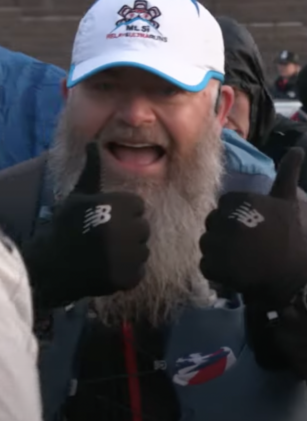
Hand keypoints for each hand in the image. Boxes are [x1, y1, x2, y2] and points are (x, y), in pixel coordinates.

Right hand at [23, 142, 148, 307]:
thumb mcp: (80, 194)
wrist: (51, 264)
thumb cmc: (67, 225)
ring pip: (143, 250)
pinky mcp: (126, 277)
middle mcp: (124, 229)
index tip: (103, 219)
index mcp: (116, 205)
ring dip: (128, 253)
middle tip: (102, 237)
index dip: (122, 213)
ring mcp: (125, 255)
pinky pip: (139, 271)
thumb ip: (94, 170)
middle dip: (126, 232)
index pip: (138, 207)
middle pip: (143, 228)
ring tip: (103, 252)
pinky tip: (106, 267)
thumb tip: (94, 143)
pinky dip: (126, 272)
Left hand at [199, 148, 306, 308]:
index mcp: (242, 200)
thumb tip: (298, 148)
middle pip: (213, 223)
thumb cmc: (289, 235)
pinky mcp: (214, 266)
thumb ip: (288, 174)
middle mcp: (228, 220)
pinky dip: (217, 270)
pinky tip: (235, 270)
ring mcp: (219, 244)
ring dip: (220, 252)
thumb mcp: (288, 201)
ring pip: (207, 243)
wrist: (291, 274)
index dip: (237, 217)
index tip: (253, 228)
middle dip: (226, 233)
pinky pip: (205, 264)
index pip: (225, 205)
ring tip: (240, 258)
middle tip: (247, 245)